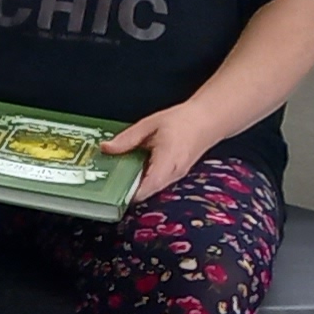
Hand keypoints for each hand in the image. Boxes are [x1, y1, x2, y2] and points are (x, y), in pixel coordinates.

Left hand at [101, 104, 221, 200]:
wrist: (207, 121)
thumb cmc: (181, 120)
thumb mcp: (149, 124)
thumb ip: (128, 139)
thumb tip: (106, 148)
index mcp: (167, 160)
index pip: (147, 187)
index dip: (128, 193)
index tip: (109, 190)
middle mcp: (172, 174)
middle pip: (145, 192)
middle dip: (126, 190)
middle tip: (106, 182)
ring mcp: (174, 177)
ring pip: (150, 189)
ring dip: (134, 185)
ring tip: (115, 175)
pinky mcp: (173, 176)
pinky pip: (155, 184)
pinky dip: (142, 180)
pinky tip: (130, 170)